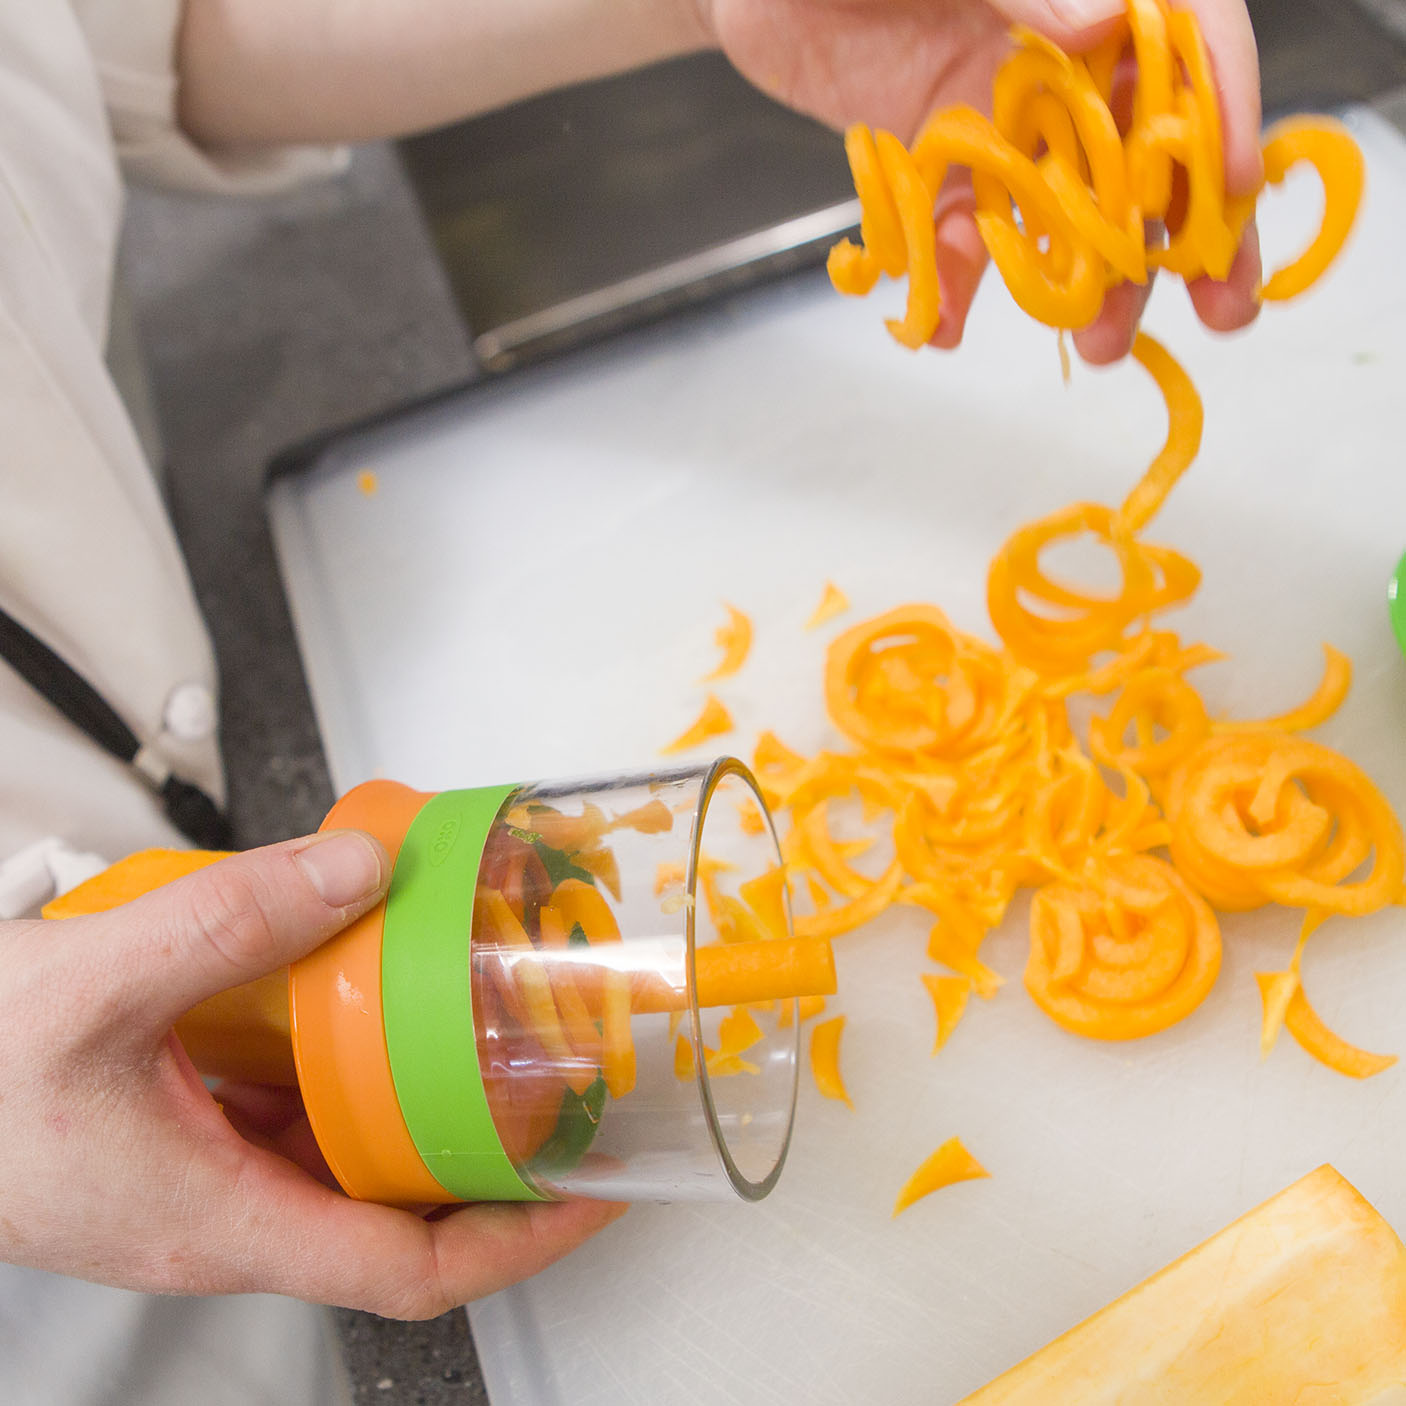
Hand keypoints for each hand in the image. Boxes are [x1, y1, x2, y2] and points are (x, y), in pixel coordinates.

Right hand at [0, 831, 622, 1317]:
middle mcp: (225, 1219)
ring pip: (353, 1168)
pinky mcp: (192, 1142)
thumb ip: (235, 917)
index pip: (411, 1272)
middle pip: (402, 1222)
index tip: (590, 1189)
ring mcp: (209, 1183)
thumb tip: (361, 873)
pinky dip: (355, 1077)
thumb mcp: (99, 979)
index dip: (519, 1240)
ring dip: (428, 1113)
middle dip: (494, 1168)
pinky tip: (370, 1011)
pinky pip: (302, 1122)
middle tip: (560, 1093)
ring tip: (491, 1042)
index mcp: (218, 1221)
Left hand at [695, 0, 1263, 361]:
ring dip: (1092, 281)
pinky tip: (948, 330)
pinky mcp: (941, 163)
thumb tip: (1101, 22)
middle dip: (1189, 230)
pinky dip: (957, 285)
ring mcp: (1003, 116)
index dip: (1226, 108)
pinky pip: (960, 233)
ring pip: (1069, 208)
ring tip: (1105, 347)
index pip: (1188, 41)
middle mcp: (1061, 55)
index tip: (1239, 186)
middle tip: (1222, 307)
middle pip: (1150, 146)